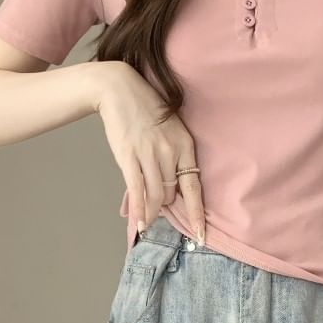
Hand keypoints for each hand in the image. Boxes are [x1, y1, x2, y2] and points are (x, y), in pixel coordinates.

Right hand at [93, 61, 204, 242]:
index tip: (202, 234)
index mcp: (185, 145)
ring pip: (156, 195)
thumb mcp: (170, 129)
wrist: (120, 89)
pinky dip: (138, 209)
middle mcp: (170, 151)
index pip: (195, 186)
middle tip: (159, 213)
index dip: (197, 213)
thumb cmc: (146, 110)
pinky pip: (137, 189)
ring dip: (152, 212)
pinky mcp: (129, 155)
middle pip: (172, 193)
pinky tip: (139, 222)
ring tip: (147, 223)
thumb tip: (169, 186)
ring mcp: (149, 153)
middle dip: (166, 205)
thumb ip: (171, 156)